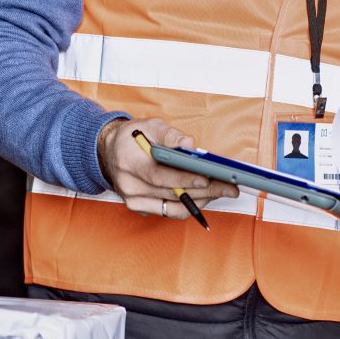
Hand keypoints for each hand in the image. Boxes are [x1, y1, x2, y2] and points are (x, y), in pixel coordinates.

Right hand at [97, 118, 238, 215]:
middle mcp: (129, 187)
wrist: (110, 152)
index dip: (184, 180)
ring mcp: (134, 201)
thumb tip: (190, 145)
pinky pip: (170, 212)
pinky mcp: (142, 209)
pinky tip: (206, 195)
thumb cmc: (133, 138)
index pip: (159, 177)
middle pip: (172, 195)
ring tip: (222, 191)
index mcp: (129, 163)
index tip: (207, 179)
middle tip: (228, 187)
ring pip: (174, 209)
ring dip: (201, 201)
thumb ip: (171, 135)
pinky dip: (190, 205)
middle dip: (204, 191)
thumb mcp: (150, 125)